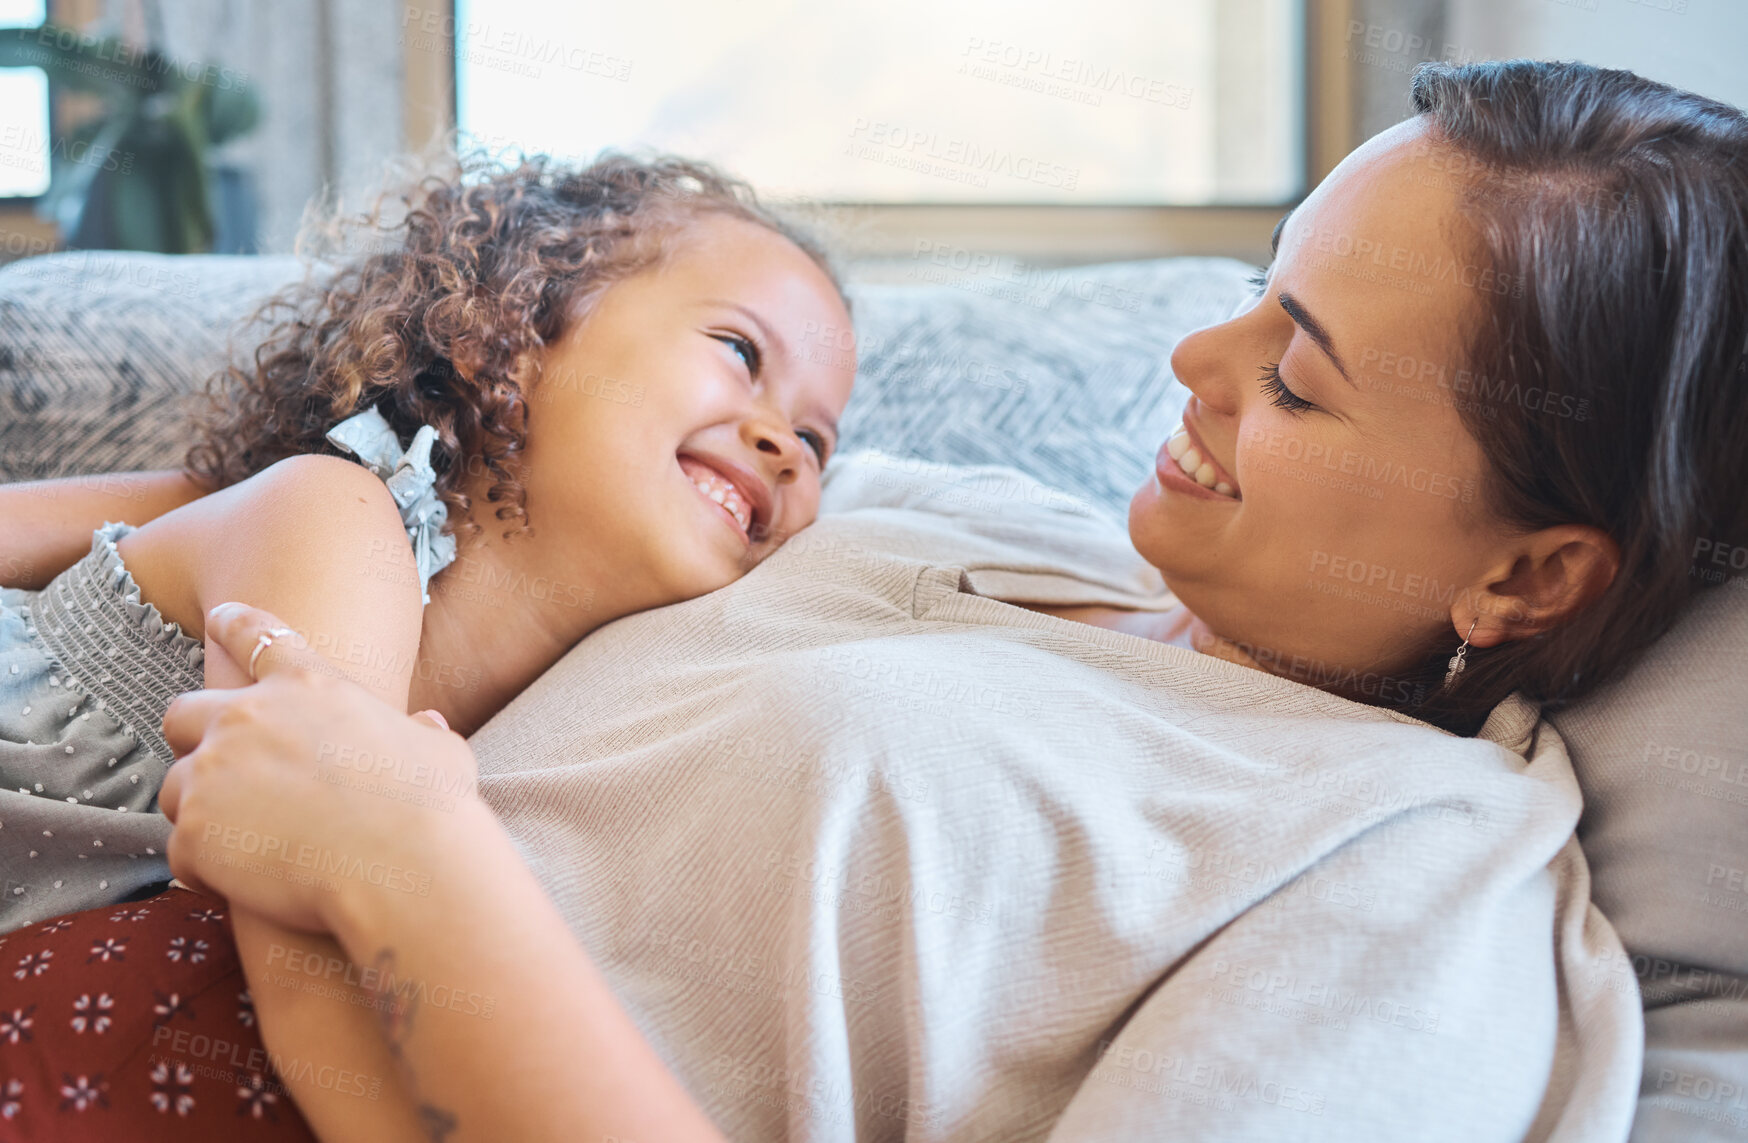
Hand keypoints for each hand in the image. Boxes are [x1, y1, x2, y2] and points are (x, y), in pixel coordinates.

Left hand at [160, 601, 479, 933]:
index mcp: (307, 685)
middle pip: (183, 713)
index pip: (256, 635)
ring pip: (176, 788)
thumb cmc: (432, 805)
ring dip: (202, 810)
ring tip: (244, 842)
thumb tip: (428, 725)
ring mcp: (214, 773)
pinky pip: (181, 851)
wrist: (406, 865)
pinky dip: (206, 867)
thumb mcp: (438, 749)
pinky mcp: (196, 833)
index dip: (232, 624)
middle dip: (194, 738)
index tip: (218, 619)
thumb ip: (422, 730)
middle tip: (220, 769)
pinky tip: (243, 883)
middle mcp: (248, 717)